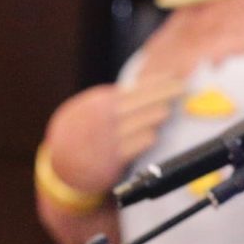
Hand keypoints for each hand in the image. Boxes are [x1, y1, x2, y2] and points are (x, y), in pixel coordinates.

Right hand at [42, 77, 184, 200]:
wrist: (60, 167)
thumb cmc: (80, 136)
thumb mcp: (87, 111)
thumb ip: (111, 101)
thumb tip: (144, 88)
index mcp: (99, 103)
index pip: (134, 88)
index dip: (156, 81)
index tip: (174, 75)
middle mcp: (103, 117)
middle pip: (140, 101)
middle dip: (164, 93)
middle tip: (182, 87)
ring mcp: (107, 137)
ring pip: (139, 122)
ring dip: (156, 114)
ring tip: (171, 108)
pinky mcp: (110, 159)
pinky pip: (133, 146)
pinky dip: (145, 139)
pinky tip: (154, 135)